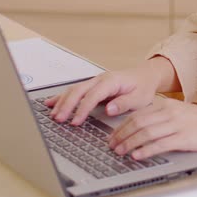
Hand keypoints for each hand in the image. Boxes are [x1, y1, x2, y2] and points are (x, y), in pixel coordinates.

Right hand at [46, 60, 163, 124]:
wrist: (146, 76)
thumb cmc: (143, 87)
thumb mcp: (139, 97)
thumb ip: (124, 103)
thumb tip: (109, 109)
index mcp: (111, 81)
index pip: (92, 95)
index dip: (82, 109)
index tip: (75, 121)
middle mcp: (100, 79)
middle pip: (78, 90)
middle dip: (67, 105)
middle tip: (58, 119)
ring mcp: (95, 81)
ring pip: (74, 89)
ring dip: (62, 101)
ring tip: (53, 115)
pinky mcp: (93, 85)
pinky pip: (75, 90)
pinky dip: (62, 96)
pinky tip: (51, 103)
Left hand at [108, 98, 196, 159]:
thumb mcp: (178, 112)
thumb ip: (160, 117)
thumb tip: (139, 128)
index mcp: (165, 105)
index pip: (137, 114)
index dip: (122, 126)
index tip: (113, 136)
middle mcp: (169, 112)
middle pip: (137, 123)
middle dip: (121, 135)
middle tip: (112, 145)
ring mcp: (176, 124)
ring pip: (146, 133)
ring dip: (130, 143)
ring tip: (121, 151)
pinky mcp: (184, 137)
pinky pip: (160, 144)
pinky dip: (146, 150)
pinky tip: (138, 155)